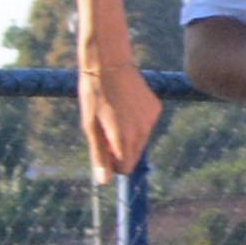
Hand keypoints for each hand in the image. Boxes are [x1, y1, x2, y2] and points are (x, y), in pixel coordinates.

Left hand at [78, 29, 159, 184]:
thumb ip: (99, 155)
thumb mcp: (89, 126)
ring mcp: (151, 120)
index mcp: (124, 138)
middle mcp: (142, 132)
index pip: (124, 169)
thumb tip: (104, 182)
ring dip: (127, 136)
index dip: (111, 162)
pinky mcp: (155, 109)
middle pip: (133, 156)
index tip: (101, 146)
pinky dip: (136, 123)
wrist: (109, 63)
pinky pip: (146, 126)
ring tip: (114, 114)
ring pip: (140, 141)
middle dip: (119, 150)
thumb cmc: (94, 94)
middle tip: (105, 128)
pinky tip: (125, 105)